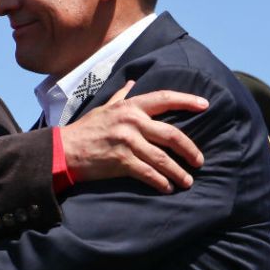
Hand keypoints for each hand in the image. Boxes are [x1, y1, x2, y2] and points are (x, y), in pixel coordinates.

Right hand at [60, 80, 207, 192]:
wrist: (64, 150)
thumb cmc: (85, 129)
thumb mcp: (104, 109)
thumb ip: (120, 96)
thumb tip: (132, 82)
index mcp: (129, 106)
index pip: (164, 99)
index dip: (187, 100)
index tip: (205, 105)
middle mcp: (131, 122)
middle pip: (171, 134)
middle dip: (189, 149)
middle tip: (199, 161)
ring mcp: (127, 142)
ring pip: (162, 158)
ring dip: (178, 172)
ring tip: (187, 180)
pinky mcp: (121, 161)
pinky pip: (148, 173)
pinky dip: (160, 182)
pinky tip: (167, 187)